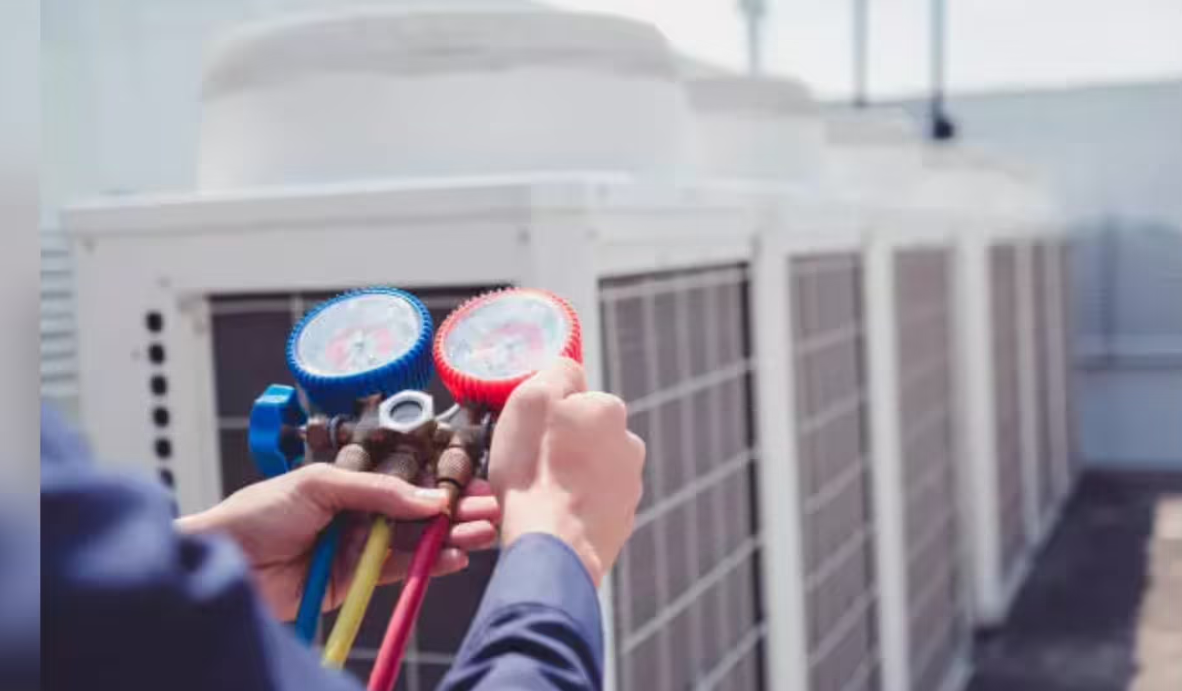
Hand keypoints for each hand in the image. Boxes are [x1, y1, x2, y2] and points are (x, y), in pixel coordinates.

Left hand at [177, 463, 499, 620]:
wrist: (222, 562)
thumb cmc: (256, 513)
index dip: (442, 481)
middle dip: (456, 509)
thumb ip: (377, 491)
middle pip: (419, 510)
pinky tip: (455, 557)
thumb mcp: (318, 485)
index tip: (473, 483)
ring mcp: (361, 546)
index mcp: (351, 480)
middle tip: (489, 509)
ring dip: (451, 536)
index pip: (408, 478)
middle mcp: (360, 511)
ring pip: (417, 540)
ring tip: (482, 533)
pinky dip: (430, 565)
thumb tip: (428, 498)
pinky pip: (401, 570)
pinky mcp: (358, 579)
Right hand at [489, 358, 645, 586]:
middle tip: (531, 463)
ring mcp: (629, 486)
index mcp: (609, 410)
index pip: (575, 397)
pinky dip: (574, 506)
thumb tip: (569, 370)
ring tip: (540, 492)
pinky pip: (592, 503)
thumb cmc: (535, 472)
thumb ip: (556, 372)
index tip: (529, 432)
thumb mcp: (531, 399)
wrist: (552, 545)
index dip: (547, 413)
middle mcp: (629, 444)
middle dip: (561, 444)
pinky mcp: (622, 521)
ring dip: (569, 476)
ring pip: (590, 469)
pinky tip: (553, 514)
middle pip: (585, 433)